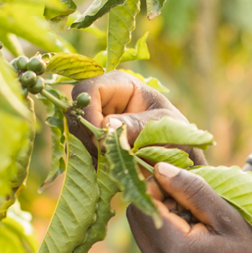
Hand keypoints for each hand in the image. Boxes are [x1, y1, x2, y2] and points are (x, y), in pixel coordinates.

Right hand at [68, 71, 203, 161]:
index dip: (88, 113)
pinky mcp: (91, 138)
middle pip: (75, 112)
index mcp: (120, 84)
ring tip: (114, 163)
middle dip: (87, 137)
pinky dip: (89, 162)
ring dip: (88, 151)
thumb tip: (107, 124)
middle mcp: (102, 97)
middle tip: (107, 156)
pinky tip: (110, 168)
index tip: (102, 140)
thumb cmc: (175, 133)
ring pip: (73, 133)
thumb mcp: (162, 128)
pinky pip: (77, 149)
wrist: (178, 155)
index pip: (88, 89)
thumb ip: (137, 126)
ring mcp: (94, 118)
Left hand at [125, 161, 251, 252]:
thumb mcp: (227, 218)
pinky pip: (152, 246)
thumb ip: (192, 190)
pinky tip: (196, 238)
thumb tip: (159, 168)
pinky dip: (167, 233)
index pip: (144, 202)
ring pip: (143, 230)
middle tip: (194, 204)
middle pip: (137, 215)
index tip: (187, 185)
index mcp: (174, 250)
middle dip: (159, 200)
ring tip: (198, 222)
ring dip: (164, 217)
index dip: (160, 186)